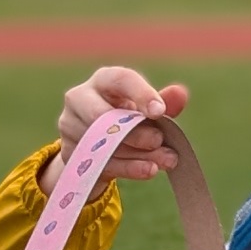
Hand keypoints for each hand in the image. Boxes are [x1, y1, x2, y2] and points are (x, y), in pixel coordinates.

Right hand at [44, 67, 191, 194]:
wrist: (95, 150)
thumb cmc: (125, 120)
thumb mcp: (145, 110)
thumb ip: (164, 102)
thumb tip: (180, 94)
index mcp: (103, 80)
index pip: (120, 79)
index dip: (141, 94)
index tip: (159, 111)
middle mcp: (80, 98)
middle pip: (103, 114)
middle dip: (135, 131)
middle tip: (159, 141)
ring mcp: (70, 126)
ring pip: (103, 143)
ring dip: (137, 154)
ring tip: (165, 161)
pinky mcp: (70, 153)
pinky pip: (100, 163)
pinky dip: (128, 168)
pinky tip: (149, 170)